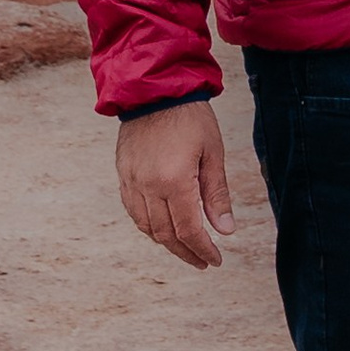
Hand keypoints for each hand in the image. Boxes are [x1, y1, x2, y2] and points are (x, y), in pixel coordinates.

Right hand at [116, 99, 234, 269]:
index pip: (189, 230)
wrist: (154, 89)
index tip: (215, 260)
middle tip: (203, 261)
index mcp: (174, 181)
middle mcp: (149, 187)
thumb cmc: (190, 118)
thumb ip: (217, 195)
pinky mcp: (123, 176)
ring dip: (167, 243)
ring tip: (186, 248)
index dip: (203, 249)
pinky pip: (133, 212)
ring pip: (147, 227)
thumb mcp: (212, 153)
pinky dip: (148, 226)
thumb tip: (226, 230)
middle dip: (186, 252)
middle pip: (166, 235)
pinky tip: (162, 228)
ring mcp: (132, 182)